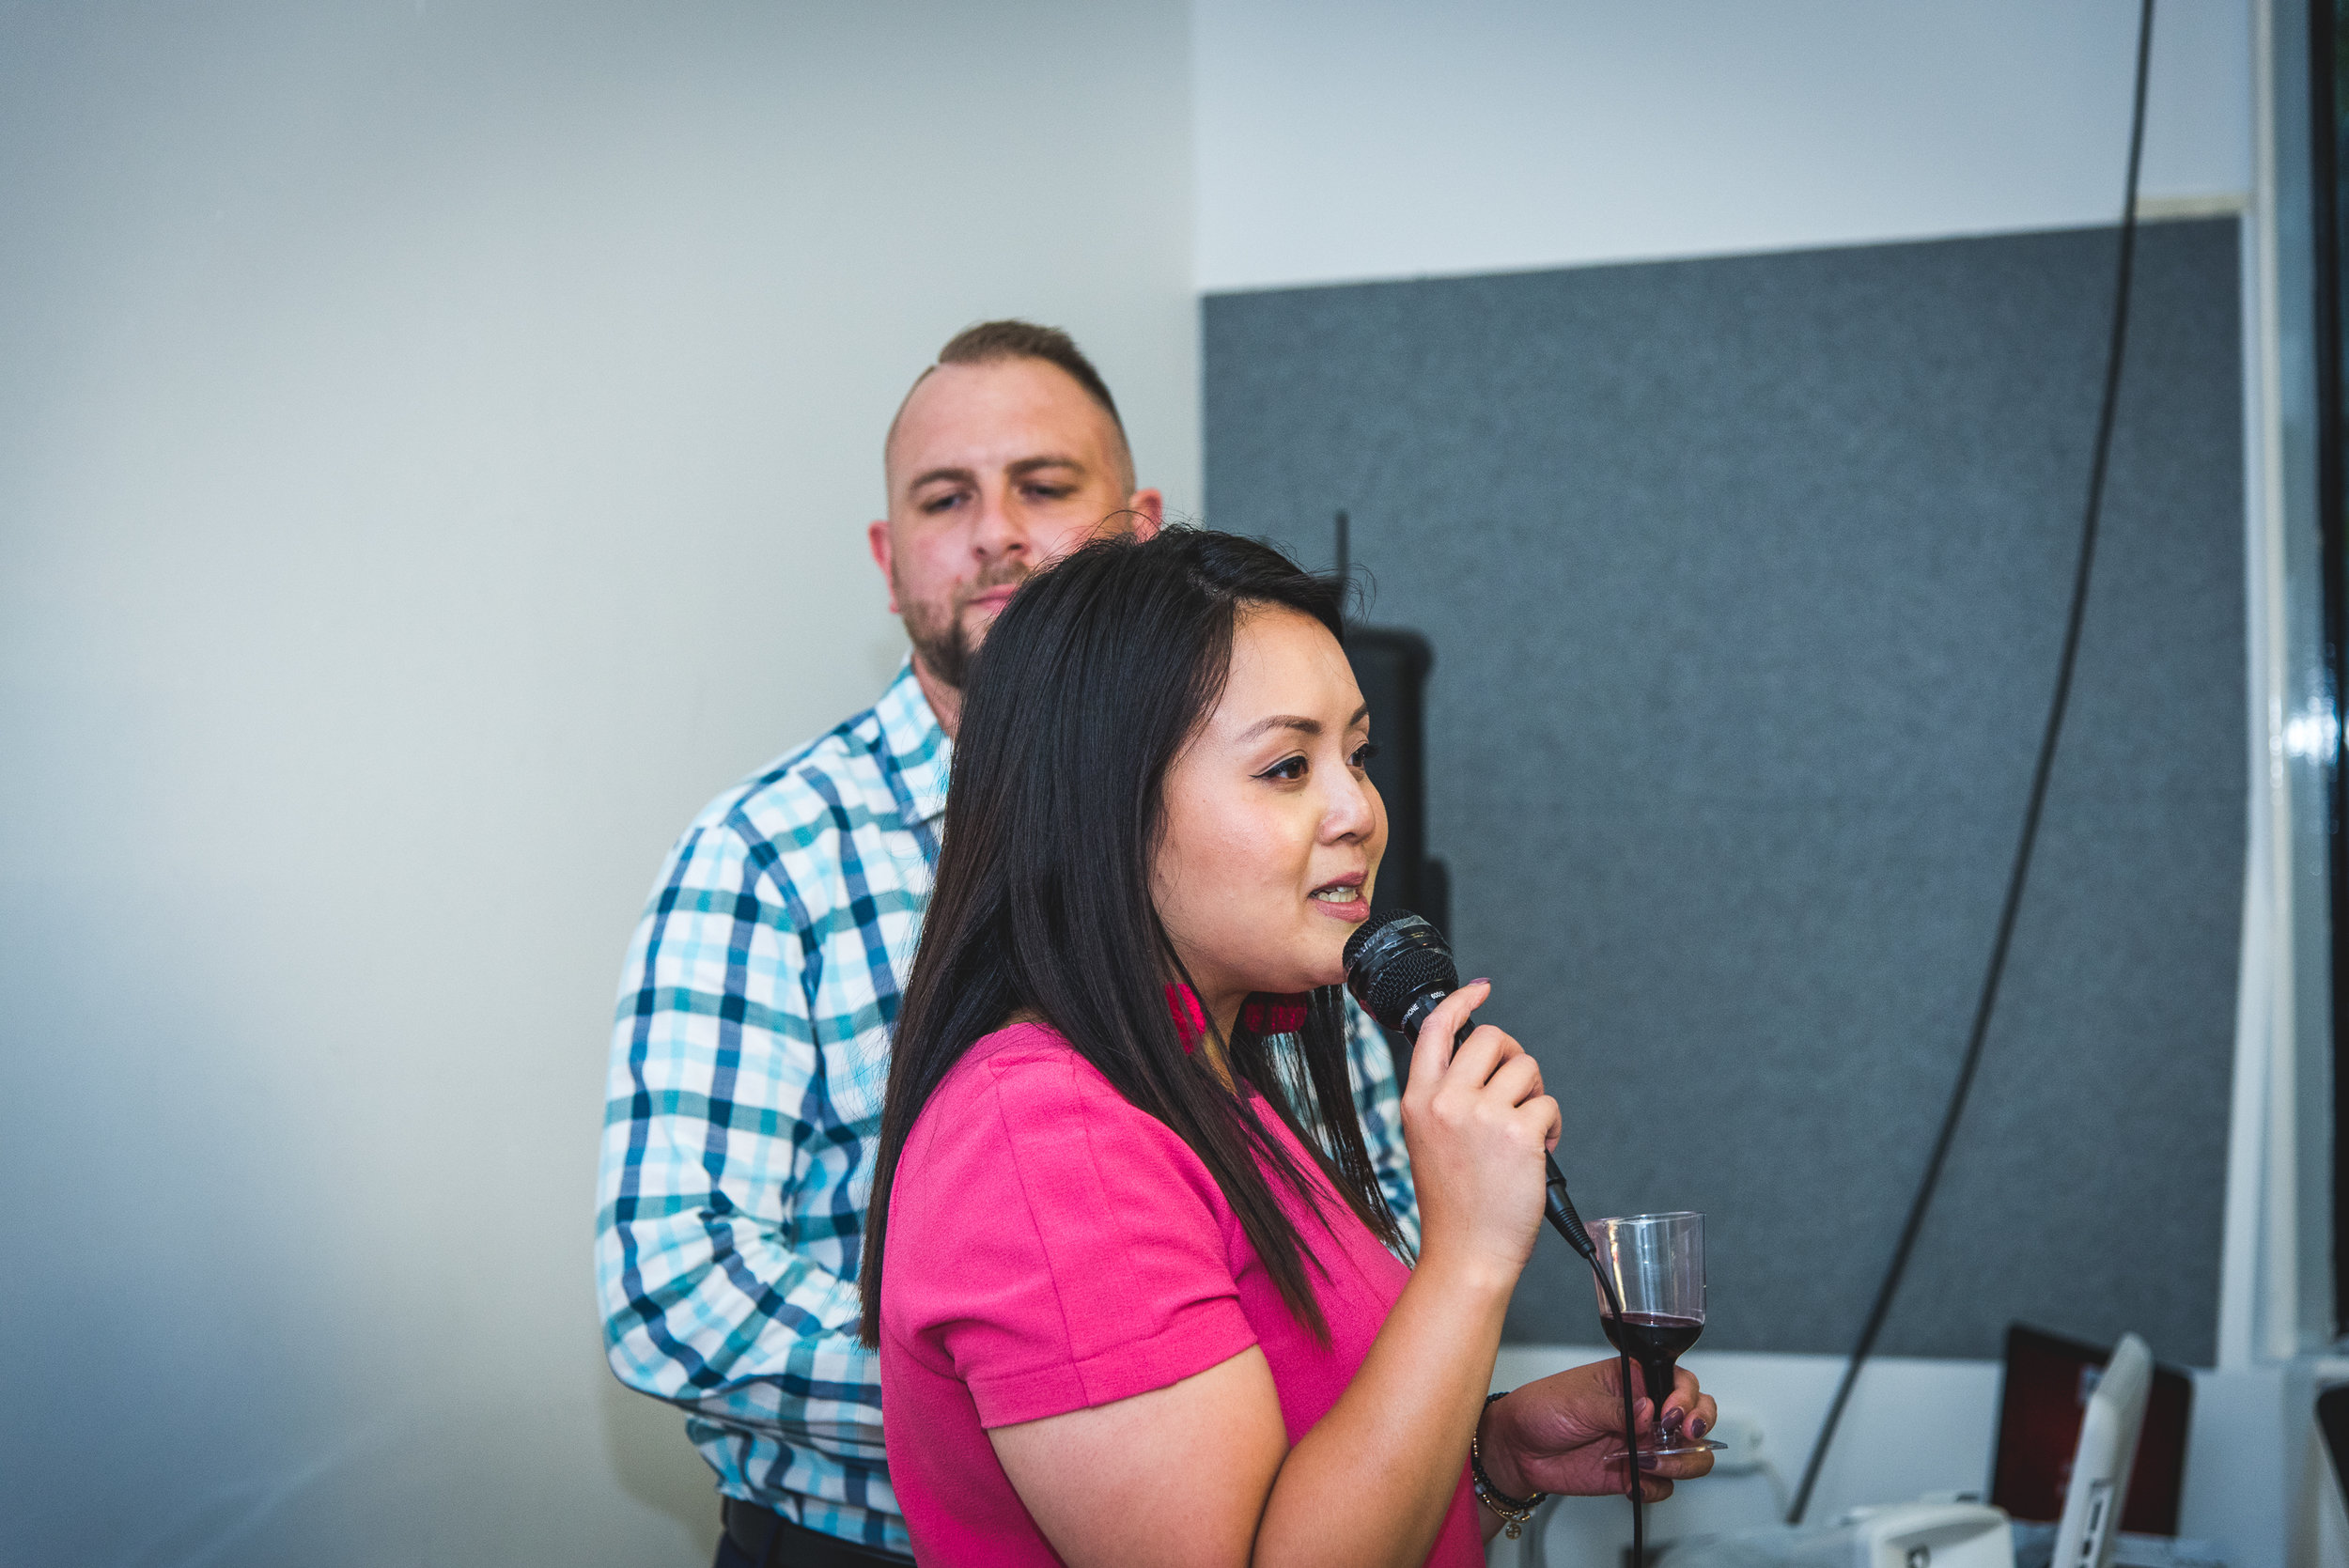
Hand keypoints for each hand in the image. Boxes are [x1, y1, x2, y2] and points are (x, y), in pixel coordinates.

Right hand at [1401, 980, 1559, 1291]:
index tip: (1481, 990)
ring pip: (1526, 1069)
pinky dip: (1551, 1128)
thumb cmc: (1454, 1205)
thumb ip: (1446, 1099)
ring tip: (1525, 1134)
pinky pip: (1548, 1105)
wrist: (1466, 1254)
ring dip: (1536, 1097)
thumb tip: (1486, 1061)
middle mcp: (1445, 1101)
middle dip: (1514, 1058)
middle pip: (1492, 1039)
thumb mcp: (1428, 1141)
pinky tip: (1537, 1155)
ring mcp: (1482, 1115)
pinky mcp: (1518, 1133)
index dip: (1461, 1002)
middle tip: (1519, 1090)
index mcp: (1418, 1100)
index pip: (1436, 1030)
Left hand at [1477, 1359, 1717, 1503]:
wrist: (1517, 1449)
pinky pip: (1664, 1486)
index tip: (1671, 1413)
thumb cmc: (1541, 1409)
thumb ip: (1618, 1409)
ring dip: (1680, 1463)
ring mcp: (1643, 1443)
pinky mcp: (1634, 1474)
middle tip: (1680, 1436)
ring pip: (1690, 1455)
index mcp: (1635, 1379)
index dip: (1687, 1398)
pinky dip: (1656, 1487)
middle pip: (1697, 1418)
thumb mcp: (1579, 1400)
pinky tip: (1633, 1482)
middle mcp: (1646, 1411)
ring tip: (1648, 1463)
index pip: (1680, 1382)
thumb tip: (1650, 1411)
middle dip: (1699, 1428)